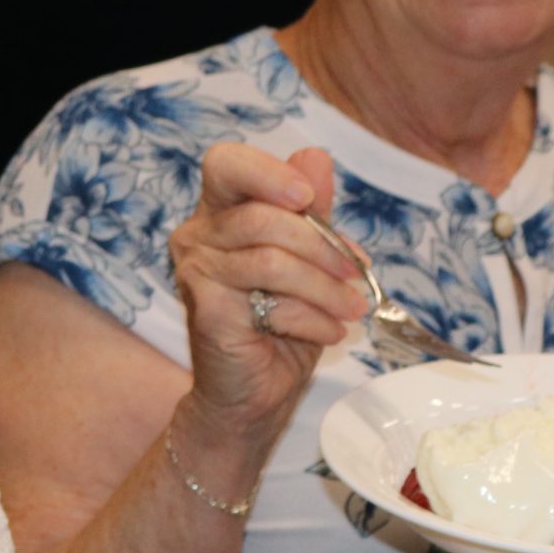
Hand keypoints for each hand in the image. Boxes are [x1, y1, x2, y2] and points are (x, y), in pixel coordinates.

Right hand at [167, 142, 367, 432]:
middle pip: (260, 214)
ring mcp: (196, 271)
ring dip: (324, 286)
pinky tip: (329, 333)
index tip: (309, 198)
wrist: (256, 395)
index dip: (268, 172)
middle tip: (357, 270)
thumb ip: (311, 212)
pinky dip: (311, 316)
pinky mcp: (205, 309)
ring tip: (352, 308)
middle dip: (321, 243)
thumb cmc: (281, 324)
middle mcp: (197, 234)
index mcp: (220, 212)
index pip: (226, 163)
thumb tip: (316, 156)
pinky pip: (270, 299)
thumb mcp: (309, 261)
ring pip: (271, 259)